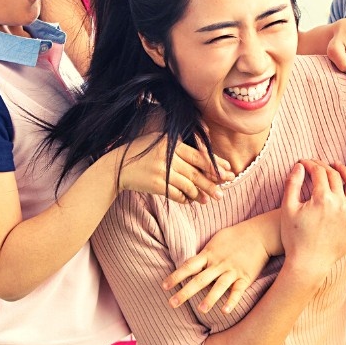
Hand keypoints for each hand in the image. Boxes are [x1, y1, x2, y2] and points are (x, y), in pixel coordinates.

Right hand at [116, 135, 231, 203]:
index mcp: (173, 144)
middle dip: (213, 183)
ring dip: (201, 194)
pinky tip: (191, 201)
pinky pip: (178, 194)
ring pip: (190, 185)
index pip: (200, 155)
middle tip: (223, 192)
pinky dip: (186, 199)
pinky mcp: (158, 184)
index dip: (216, 164)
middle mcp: (170, 157)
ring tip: (209, 200)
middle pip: (198, 172)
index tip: (228, 171)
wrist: (117, 167)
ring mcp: (163, 171)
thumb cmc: (141, 153)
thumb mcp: (159, 142)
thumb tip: (205, 156)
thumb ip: (179, 146)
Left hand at [162, 219, 272, 312]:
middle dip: (185, 292)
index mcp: (209, 254)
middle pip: (200, 279)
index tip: (164, 287)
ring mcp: (232, 271)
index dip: (175, 276)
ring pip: (219, 286)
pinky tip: (226, 310)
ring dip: (210, 298)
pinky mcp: (245, 277)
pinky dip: (232, 301)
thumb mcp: (216, 240)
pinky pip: (238, 291)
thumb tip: (191, 264)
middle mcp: (218, 263)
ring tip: (201, 310)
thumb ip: (204, 254)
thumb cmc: (236, 236)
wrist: (260, 233)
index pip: (188, 266)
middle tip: (172, 303)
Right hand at [280, 160, 345, 275]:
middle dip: (323, 166)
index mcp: (322, 199)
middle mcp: (340, 204)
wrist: (307, 264)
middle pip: (334, 176)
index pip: (319, 172)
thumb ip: (292, 184)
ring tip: (337, 166)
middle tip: (315, 165)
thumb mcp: (287, 209)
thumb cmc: (294, 237)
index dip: (310, 164)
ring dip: (345, 172)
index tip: (303, 163)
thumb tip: (300, 165)